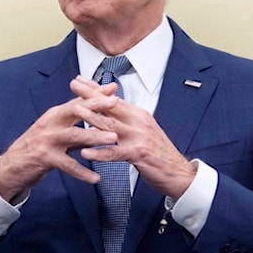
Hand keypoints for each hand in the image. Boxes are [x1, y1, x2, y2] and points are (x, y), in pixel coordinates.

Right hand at [0, 81, 120, 201]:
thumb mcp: (54, 132)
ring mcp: (47, 140)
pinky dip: (82, 172)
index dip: (95, 94)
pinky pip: (67, 165)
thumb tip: (97, 119)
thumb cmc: (35, 148)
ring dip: (95, 136)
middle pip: (76, 111)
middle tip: (116, 103)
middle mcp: (50, 124)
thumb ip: (74, 125)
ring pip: (74, 135)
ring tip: (113, 138)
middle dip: (97, 106)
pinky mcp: (44, 158)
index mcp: (54, 115)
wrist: (11, 166)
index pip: (77, 101)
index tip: (113, 88)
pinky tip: (95, 178)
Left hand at [69, 76, 195, 199]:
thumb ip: (127, 122)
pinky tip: (86, 152)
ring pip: (111, 125)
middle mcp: (139, 122)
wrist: (179, 173)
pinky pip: (115, 152)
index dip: (97, 88)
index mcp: (139, 116)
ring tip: (76, 110)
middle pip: (110, 106)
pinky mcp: (139, 154)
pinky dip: (99, 152)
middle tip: (74, 84)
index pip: (114, 98)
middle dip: (90, 94)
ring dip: (92, 117)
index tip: (80, 79)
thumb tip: (109, 112)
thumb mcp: (143, 132)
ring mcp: (139, 137)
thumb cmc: (158, 155)